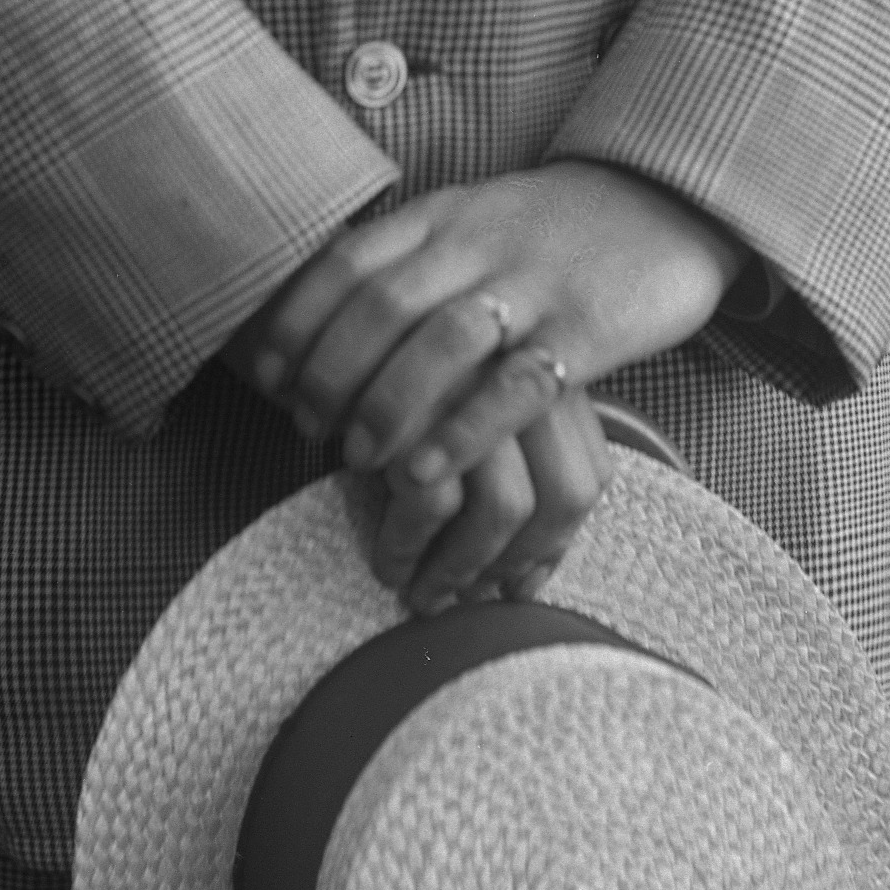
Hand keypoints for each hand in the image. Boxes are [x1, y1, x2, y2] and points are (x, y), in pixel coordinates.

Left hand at [246, 160, 743, 493]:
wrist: (664, 201)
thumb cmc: (548, 229)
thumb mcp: (469, 222)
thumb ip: (403, 259)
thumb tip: (314, 314)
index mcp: (443, 215)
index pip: (349, 262)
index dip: (299, 321)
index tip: (268, 373)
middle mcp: (479, 244)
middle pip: (382, 305)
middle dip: (331, 372)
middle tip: (306, 427)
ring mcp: (534, 285)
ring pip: (442, 342)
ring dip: (387, 404)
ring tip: (356, 457)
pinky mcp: (586, 329)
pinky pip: (516, 384)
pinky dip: (464, 429)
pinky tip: (428, 470)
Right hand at [361, 379, 612, 616]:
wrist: (301, 292)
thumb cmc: (378, 355)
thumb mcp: (455, 392)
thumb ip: (499, 460)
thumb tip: (521, 581)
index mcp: (544, 365)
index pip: (588, 475)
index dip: (555, 544)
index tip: (516, 582)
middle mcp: (523, 369)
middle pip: (564, 494)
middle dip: (517, 564)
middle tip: (471, 598)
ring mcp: (473, 382)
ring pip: (505, 508)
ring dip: (462, 569)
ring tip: (424, 595)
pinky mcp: (413, 401)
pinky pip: (432, 505)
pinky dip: (409, 550)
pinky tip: (387, 566)